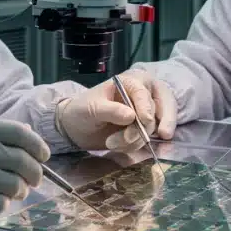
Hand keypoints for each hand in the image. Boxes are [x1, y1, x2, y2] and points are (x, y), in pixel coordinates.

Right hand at [0, 119, 49, 230]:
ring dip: (18, 192)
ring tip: (9, 193)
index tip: (42, 155)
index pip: (17, 132)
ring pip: (15, 185)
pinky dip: (1, 205)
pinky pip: (0, 203)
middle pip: (22, 160)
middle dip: (35, 173)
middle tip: (32, 181)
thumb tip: (24, 141)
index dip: (36, 145)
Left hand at [56, 69, 177, 150]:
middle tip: (129, 140)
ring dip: (134, 140)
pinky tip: (119, 147)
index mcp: (130, 83)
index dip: (146, 107)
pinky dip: (134, 146)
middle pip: (153, 111)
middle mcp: (141, 96)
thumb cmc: (83, 109)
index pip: (143, 93)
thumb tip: (131, 116)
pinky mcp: (142, 131)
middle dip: (141, 129)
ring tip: (111, 143)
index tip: (145, 120)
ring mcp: (143, 115)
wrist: (76, 128)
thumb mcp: (92, 108)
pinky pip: (146, 140)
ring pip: (151, 128)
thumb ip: (111, 110)